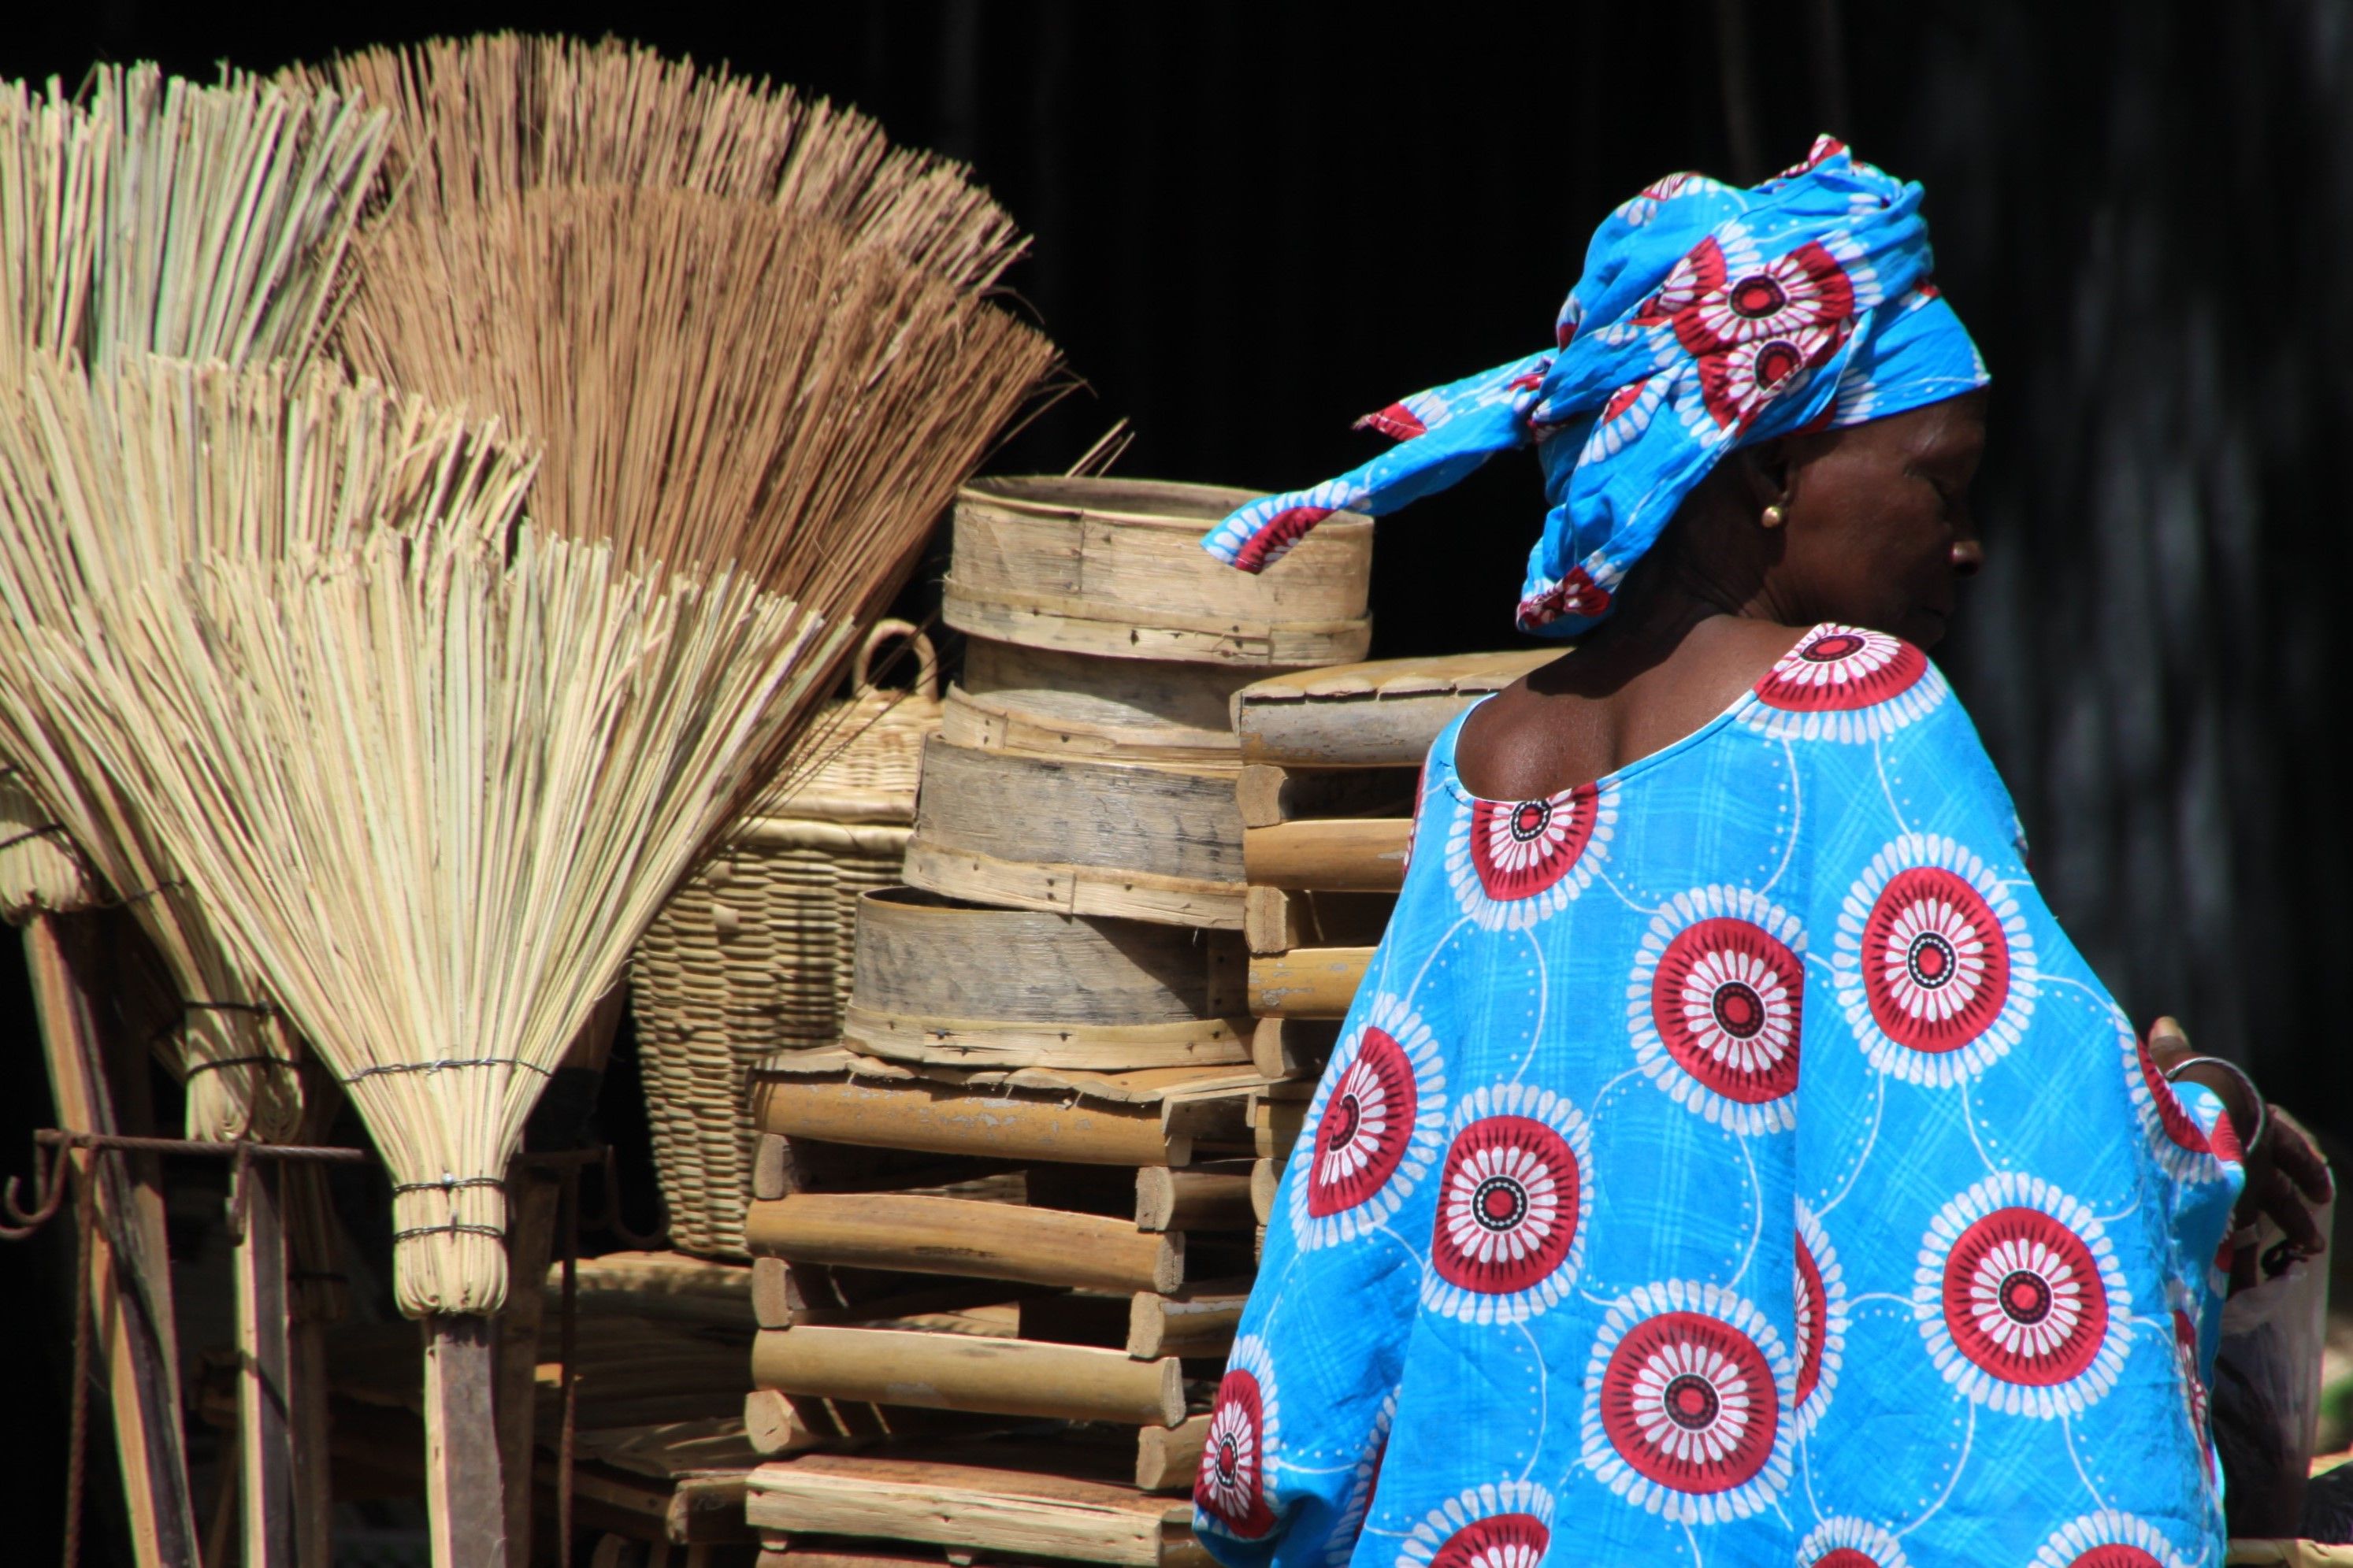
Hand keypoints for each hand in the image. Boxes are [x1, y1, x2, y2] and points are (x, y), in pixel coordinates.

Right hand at [2148, 1016, 2331, 1260]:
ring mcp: (2241, 1195)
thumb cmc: (2187, 1090)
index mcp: (2254, 1124)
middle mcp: (2255, 1162)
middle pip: (2284, 1193)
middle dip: (2296, 1218)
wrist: (2191, 1126)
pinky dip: (2234, 1276)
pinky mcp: (2222, 1221)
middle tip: (2312, 1243)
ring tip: (2270, 1281)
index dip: (2303, 1164)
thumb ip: (2173, 1051)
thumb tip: (2165, 1023)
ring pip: (2264, 1229)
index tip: (2320, 1187)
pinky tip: (2234, 1295)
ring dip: (2270, 1253)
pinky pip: (2233, 1256)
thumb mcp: (2180, 1067)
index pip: (2287, 1142)